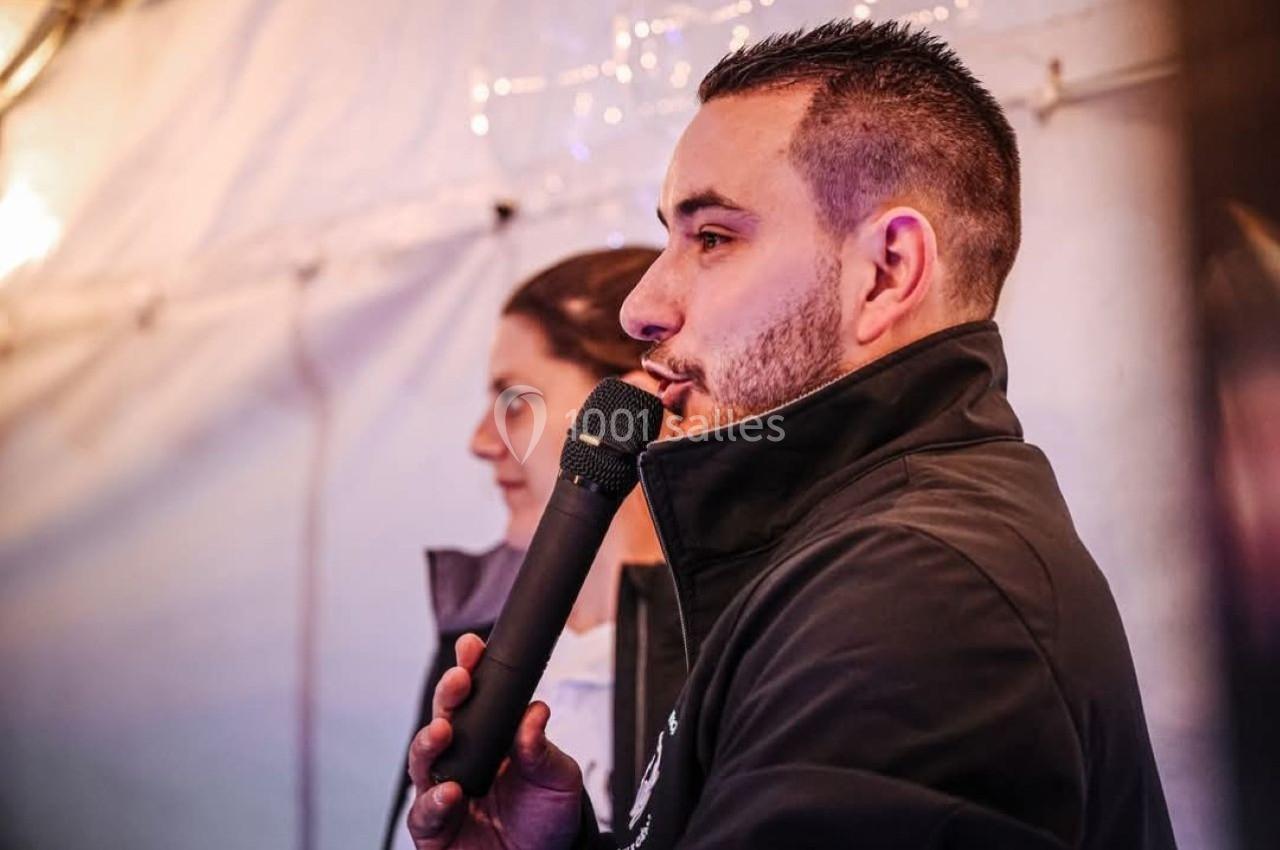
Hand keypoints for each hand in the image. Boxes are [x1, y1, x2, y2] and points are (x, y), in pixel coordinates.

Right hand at [407, 634, 583, 849]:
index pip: (474, 699)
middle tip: (460, 680)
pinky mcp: (434, 829)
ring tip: (442, 731)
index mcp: (489, 739)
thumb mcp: (557, 778)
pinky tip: (450, 791)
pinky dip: (433, 801)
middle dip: (448, 695)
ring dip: (428, 741)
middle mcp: (461, 760)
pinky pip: (424, 812)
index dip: (469, 670)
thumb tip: (536, 712)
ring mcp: (443, 792)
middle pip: (442, 719)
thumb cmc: (547, 816)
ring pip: (422, 761)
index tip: (474, 649)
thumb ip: (543, 748)